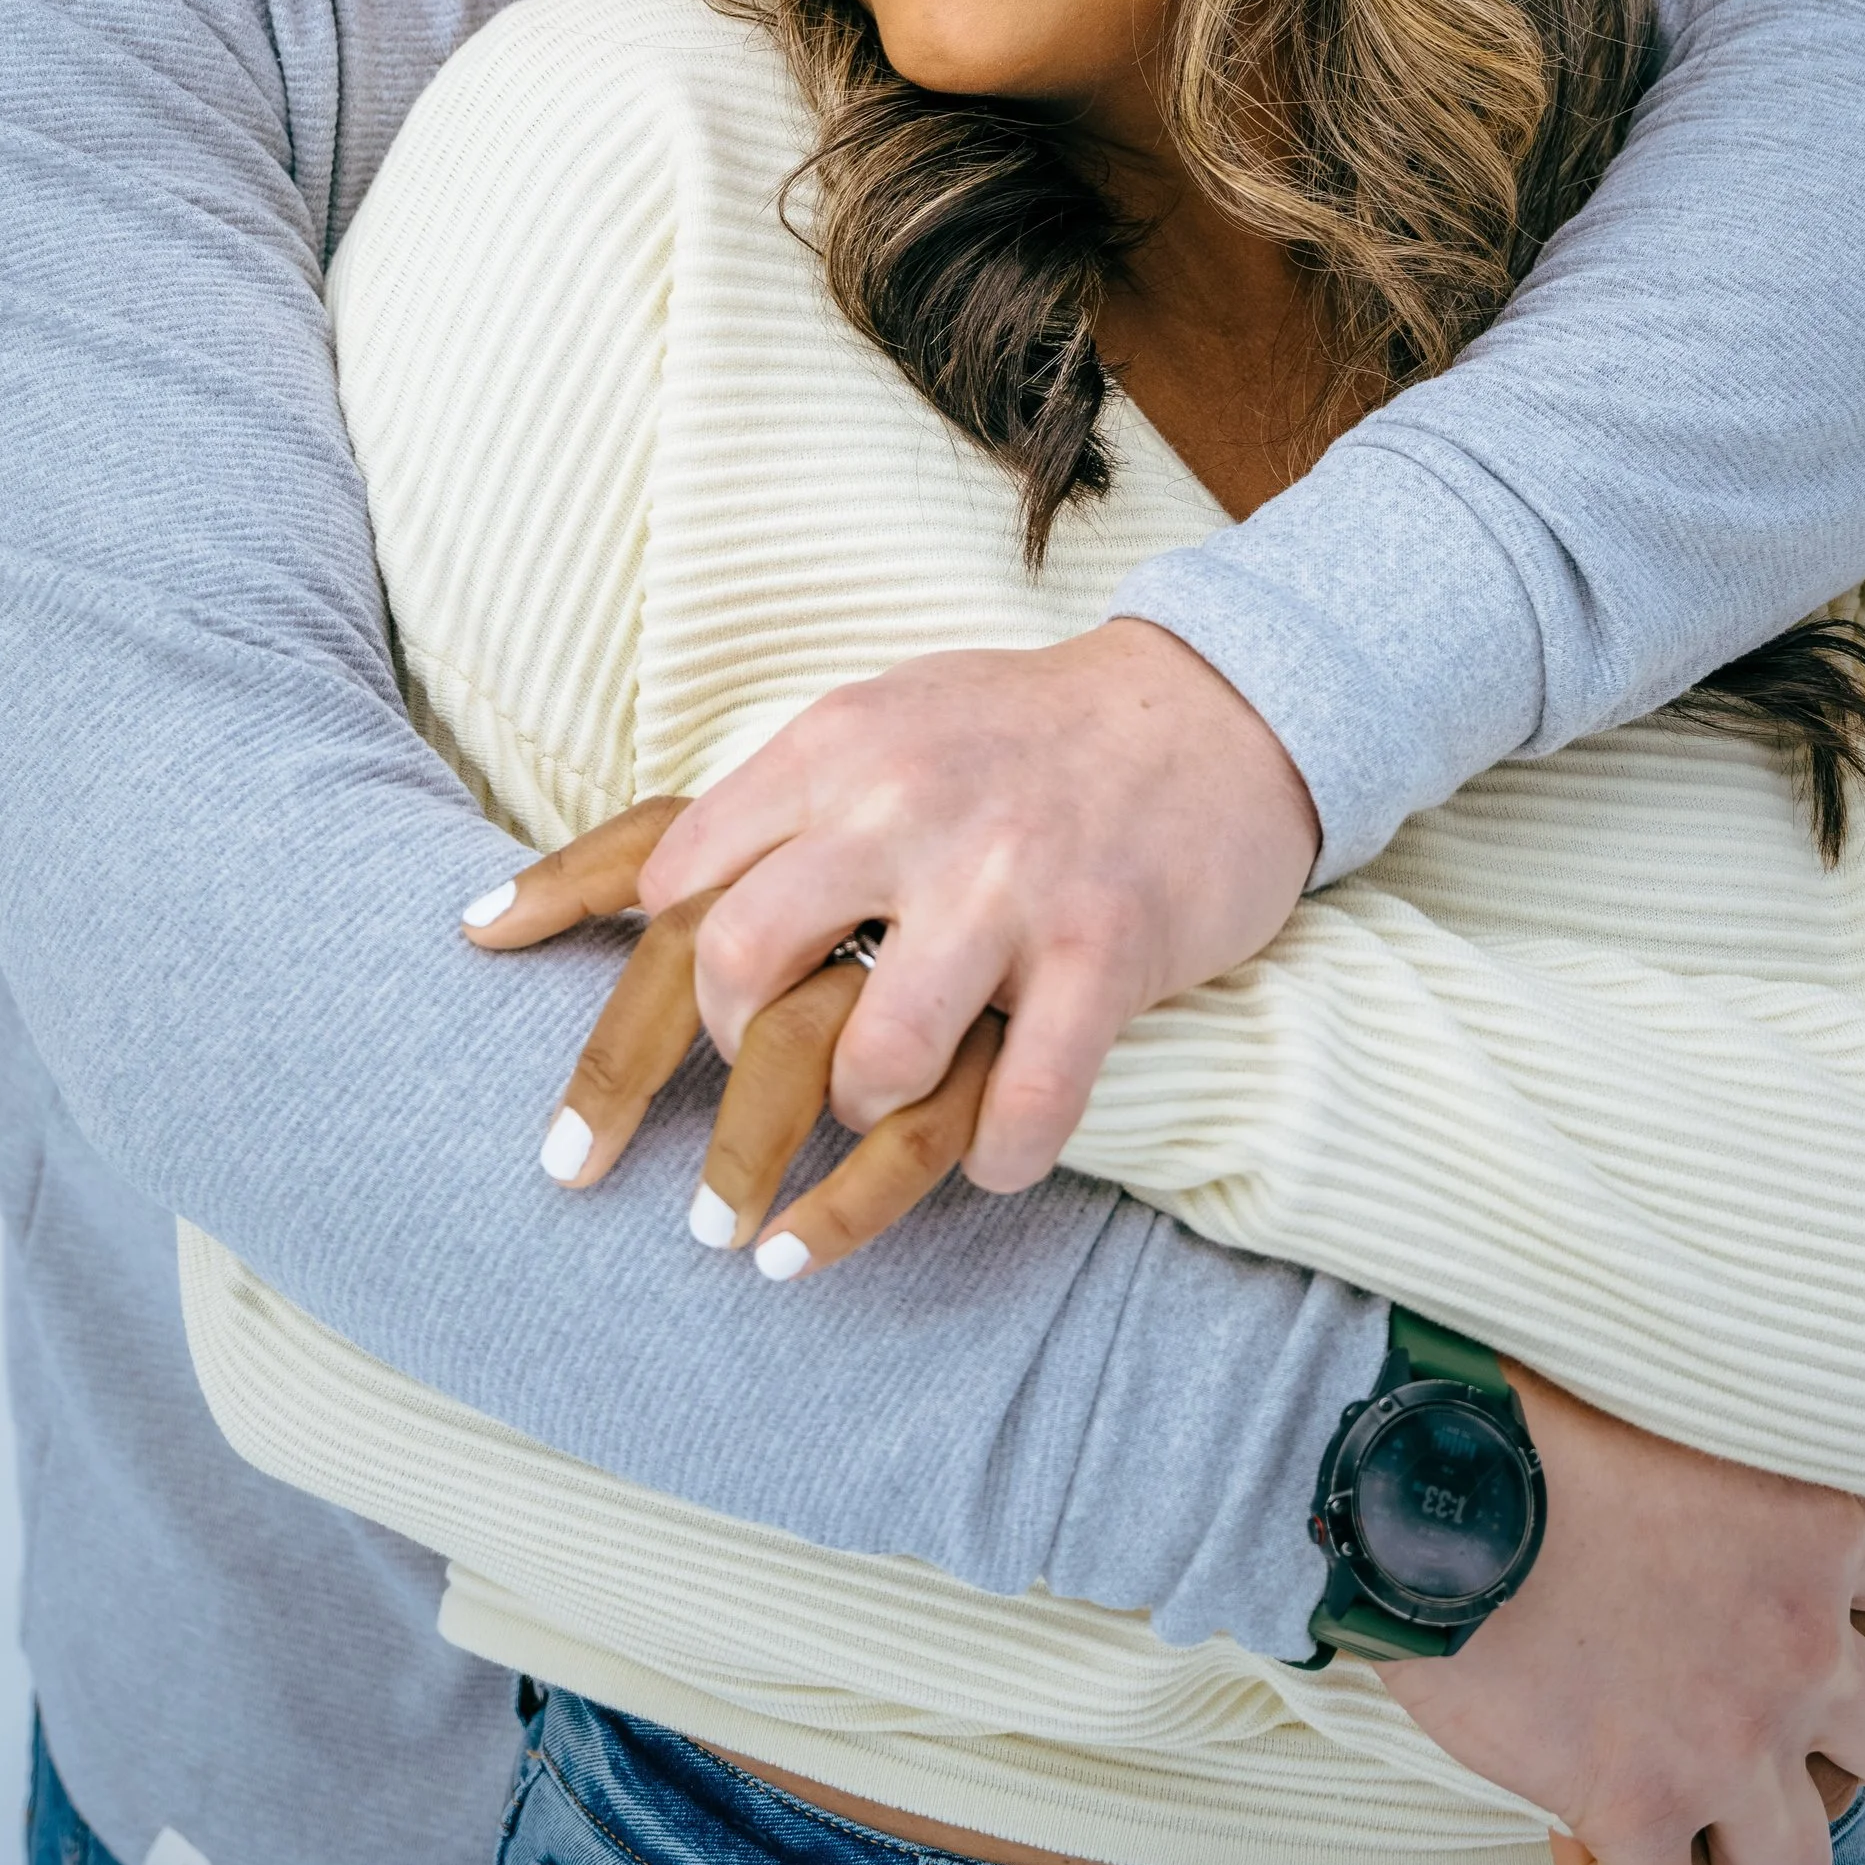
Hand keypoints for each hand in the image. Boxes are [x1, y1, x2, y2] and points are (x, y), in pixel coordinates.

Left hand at [630, 620, 1320, 1187]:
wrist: (1215, 703)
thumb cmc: (1026, 730)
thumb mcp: (887, 715)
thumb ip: (783, 797)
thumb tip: (649, 890)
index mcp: (839, 744)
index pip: (681, 876)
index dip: (669, 975)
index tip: (697, 1027)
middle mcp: (908, 806)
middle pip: (742, 967)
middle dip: (740, 1057)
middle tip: (773, 1084)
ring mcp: (1010, 882)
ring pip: (876, 1060)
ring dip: (866, 1111)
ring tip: (888, 1103)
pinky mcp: (1107, 951)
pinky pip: (1026, 1107)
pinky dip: (998, 1161)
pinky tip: (996, 1155)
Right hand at [1379, 1365, 1864, 1864]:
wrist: (1425, 1477)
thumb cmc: (1517, 1412)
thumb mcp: (1645, 1391)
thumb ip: (1692, 1441)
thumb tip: (1660, 1446)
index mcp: (1809, 1527)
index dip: (1837, 1585)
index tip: (1773, 1583)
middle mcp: (1795, 1650)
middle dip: (1823, 1736)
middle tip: (1741, 1706)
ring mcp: (1724, 1744)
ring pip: (1799, 1864)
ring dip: (1742, 1839)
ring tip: (1675, 1798)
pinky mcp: (1633, 1806)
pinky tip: (1578, 1838)